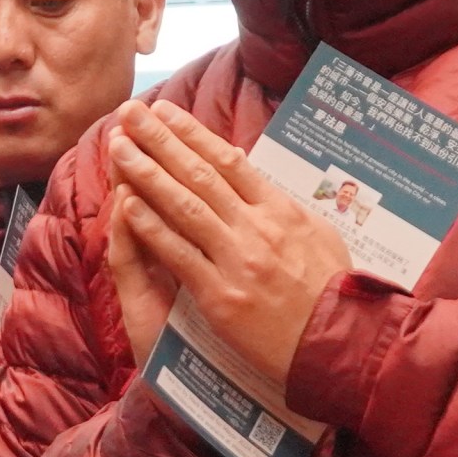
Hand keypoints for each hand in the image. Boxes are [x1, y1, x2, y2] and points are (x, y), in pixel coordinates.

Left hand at [105, 99, 347, 384]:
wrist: (339, 344)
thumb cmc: (332, 292)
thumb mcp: (318, 236)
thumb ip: (280, 205)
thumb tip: (250, 173)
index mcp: (281, 210)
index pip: (229, 161)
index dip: (192, 133)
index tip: (164, 112)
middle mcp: (257, 227)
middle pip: (200, 173)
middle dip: (160, 140)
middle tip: (129, 112)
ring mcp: (237, 259)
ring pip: (184, 206)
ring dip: (146, 173)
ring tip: (118, 147)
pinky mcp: (221, 294)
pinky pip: (179, 253)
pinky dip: (151, 226)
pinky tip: (126, 204)